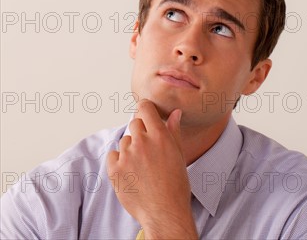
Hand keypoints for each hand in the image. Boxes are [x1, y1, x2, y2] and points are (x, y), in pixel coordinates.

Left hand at [107, 99, 197, 238]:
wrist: (165, 213)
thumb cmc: (175, 185)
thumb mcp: (179, 154)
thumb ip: (173, 130)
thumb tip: (175, 113)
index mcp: (159, 135)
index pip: (145, 107)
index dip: (145, 109)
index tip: (146, 115)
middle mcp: (142, 142)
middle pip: (134, 123)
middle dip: (140, 131)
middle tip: (148, 148)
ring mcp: (127, 156)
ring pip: (124, 141)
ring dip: (131, 148)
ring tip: (142, 166)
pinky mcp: (115, 170)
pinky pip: (112, 155)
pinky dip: (118, 161)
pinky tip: (130, 172)